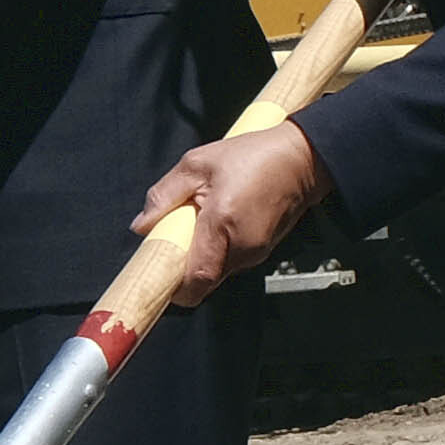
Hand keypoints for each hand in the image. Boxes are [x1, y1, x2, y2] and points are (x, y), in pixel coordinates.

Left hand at [131, 127, 328, 311]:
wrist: (303, 157)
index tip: (158, 279)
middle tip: (179, 236)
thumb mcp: (198, 163)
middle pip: (203, 278)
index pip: (196, 278)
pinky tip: (223, 220)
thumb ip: (165, 193)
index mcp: (223, 223)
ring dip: (204, 255)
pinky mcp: (264, 251)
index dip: (175, 288)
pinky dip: (220, 248)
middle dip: (185, 265)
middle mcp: (243, 245)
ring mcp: (257, 252)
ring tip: (205, 221)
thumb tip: (142, 224)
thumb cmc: (256, 155)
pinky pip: (232, 260)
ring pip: (218, 270)